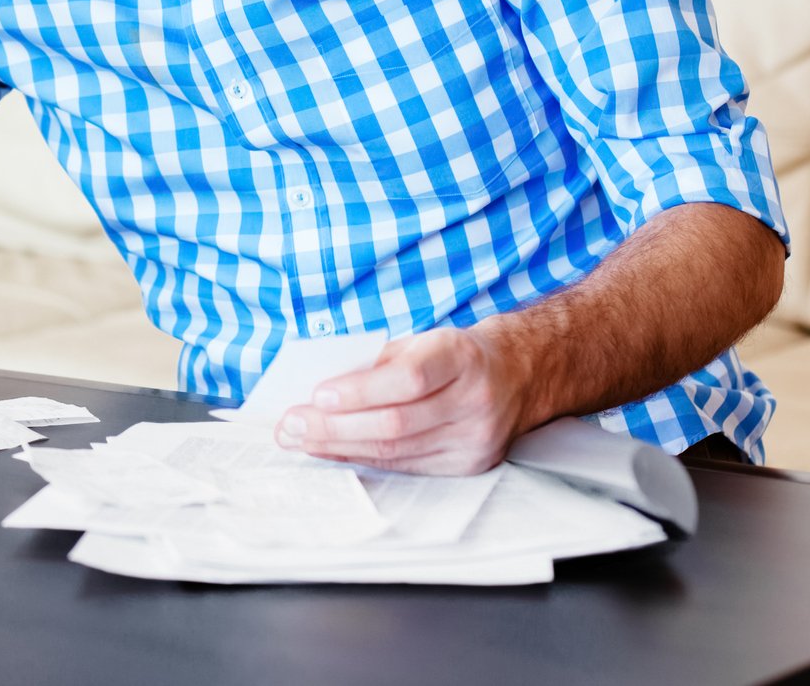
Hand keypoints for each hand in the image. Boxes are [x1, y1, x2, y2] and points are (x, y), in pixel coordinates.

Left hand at [275, 324, 537, 475]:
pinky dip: (364, 458)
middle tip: (291, 425)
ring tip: (301, 440)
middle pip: (396, 423)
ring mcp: (475, 439)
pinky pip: (406, 467)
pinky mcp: (469, 465)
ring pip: (397, 451)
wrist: (517, 375)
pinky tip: (333, 451)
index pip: (409, 379)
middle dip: (335, 427)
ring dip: (340, 447)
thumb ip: (376, 363)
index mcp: (461, 357)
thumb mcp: (421, 342)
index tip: (317, 394)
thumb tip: (318, 390)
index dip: (360, 390)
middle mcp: (474, 401)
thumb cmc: (454, 354)